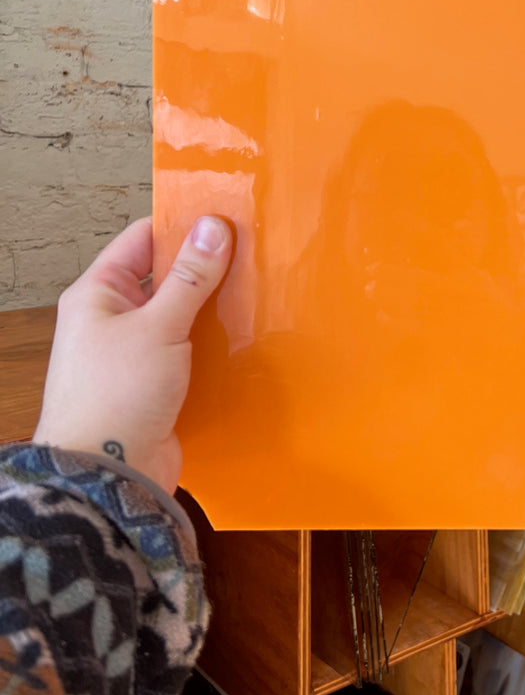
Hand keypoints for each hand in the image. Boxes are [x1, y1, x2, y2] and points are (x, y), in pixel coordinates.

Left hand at [34, 216, 232, 493]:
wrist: (108, 476)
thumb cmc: (114, 397)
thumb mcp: (159, 326)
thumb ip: (190, 277)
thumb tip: (213, 227)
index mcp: (98, 294)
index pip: (142, 239)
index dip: (182, 225)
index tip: (226, 217)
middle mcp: (113, 319)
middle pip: (166, 277)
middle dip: (206, 267)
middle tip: (252, 252)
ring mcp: (135, 353)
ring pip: (182, 316)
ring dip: (214, 308)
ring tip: (256, 291)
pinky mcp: (157, 384)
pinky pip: (190, 351)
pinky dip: (214, 344)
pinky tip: (246, 338)